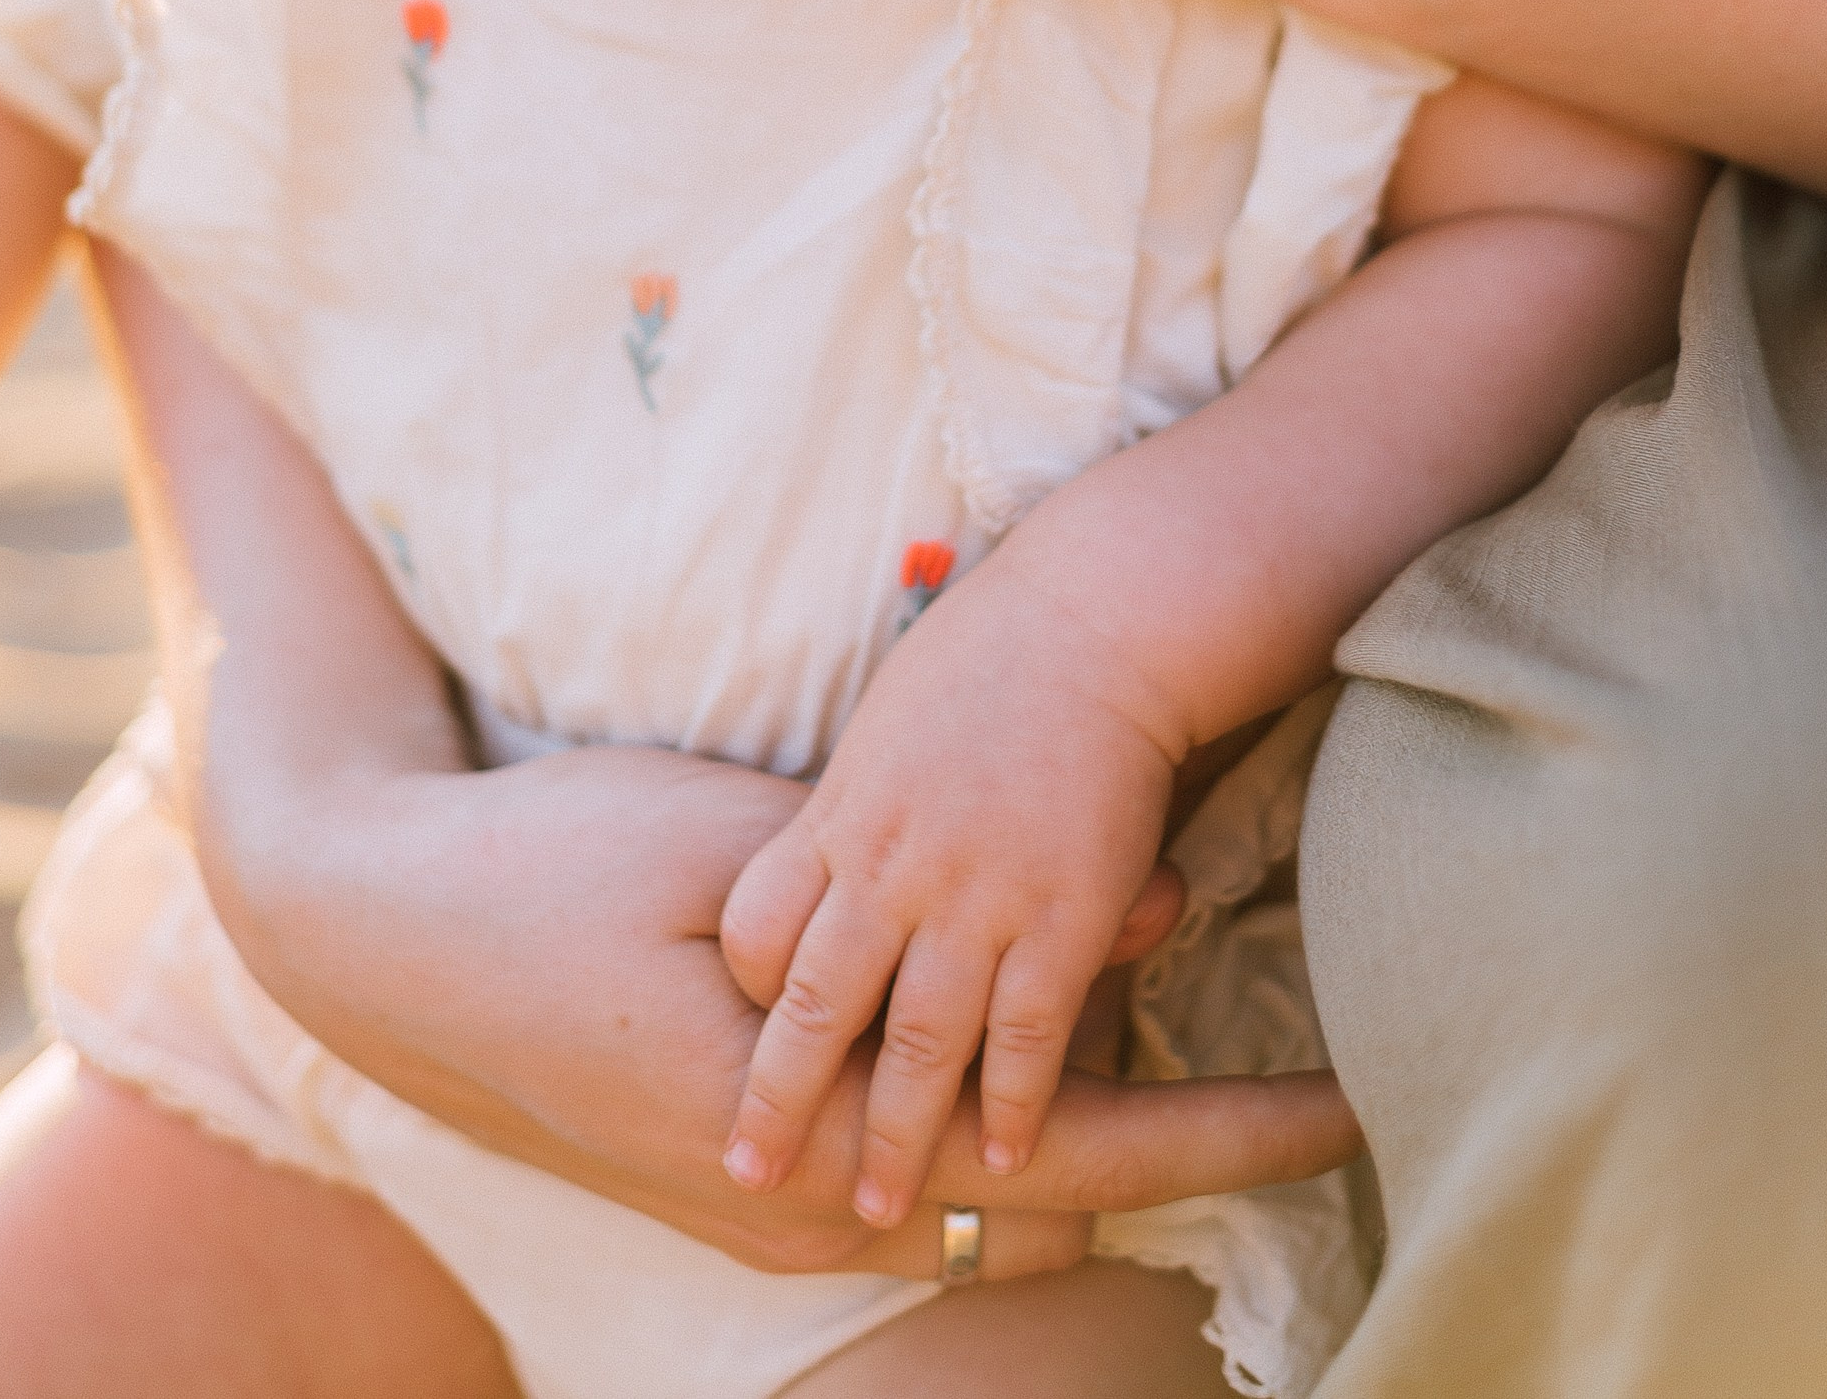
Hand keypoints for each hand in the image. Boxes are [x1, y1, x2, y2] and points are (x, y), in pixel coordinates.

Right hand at [204, 733, 1352, 1274]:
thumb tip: (1148, 893)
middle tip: (1338, 1109)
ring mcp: (775, 1217)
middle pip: (1059, 1199)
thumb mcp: (746, 851)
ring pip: (993, 1205)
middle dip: (1202, 1153)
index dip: (1222, 1127)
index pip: (1079, 1142)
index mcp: (823, 1129)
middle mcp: (813, 1209)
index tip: (1348, 1099)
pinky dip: (1012, 1139)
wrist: (379, 943)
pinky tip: (1063, 1074)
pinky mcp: (746, 1187)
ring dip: (1106, 1148)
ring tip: (1233, 1094)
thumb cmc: (551, 871)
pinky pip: (923, 1190)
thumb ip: (939, 886)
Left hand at [717, 541, 1183, 1228]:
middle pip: (811, 1009)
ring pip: (914, 1046)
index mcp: (839, 816)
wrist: (1095, 622)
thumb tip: (827, 857)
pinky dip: (1009, 1105)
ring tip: (869, 1203)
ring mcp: (974, 898)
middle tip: (746, 1173)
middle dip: (777, 1103)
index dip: (743, 997)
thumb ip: (853, 811)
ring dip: (891, 1135)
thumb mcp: (884, 728)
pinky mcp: (1060, 917)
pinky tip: (998, 1158)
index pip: (755, 931)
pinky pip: (1024, 1038)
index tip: (732, 1048)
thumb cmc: (989, 657)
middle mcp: (890, 868)